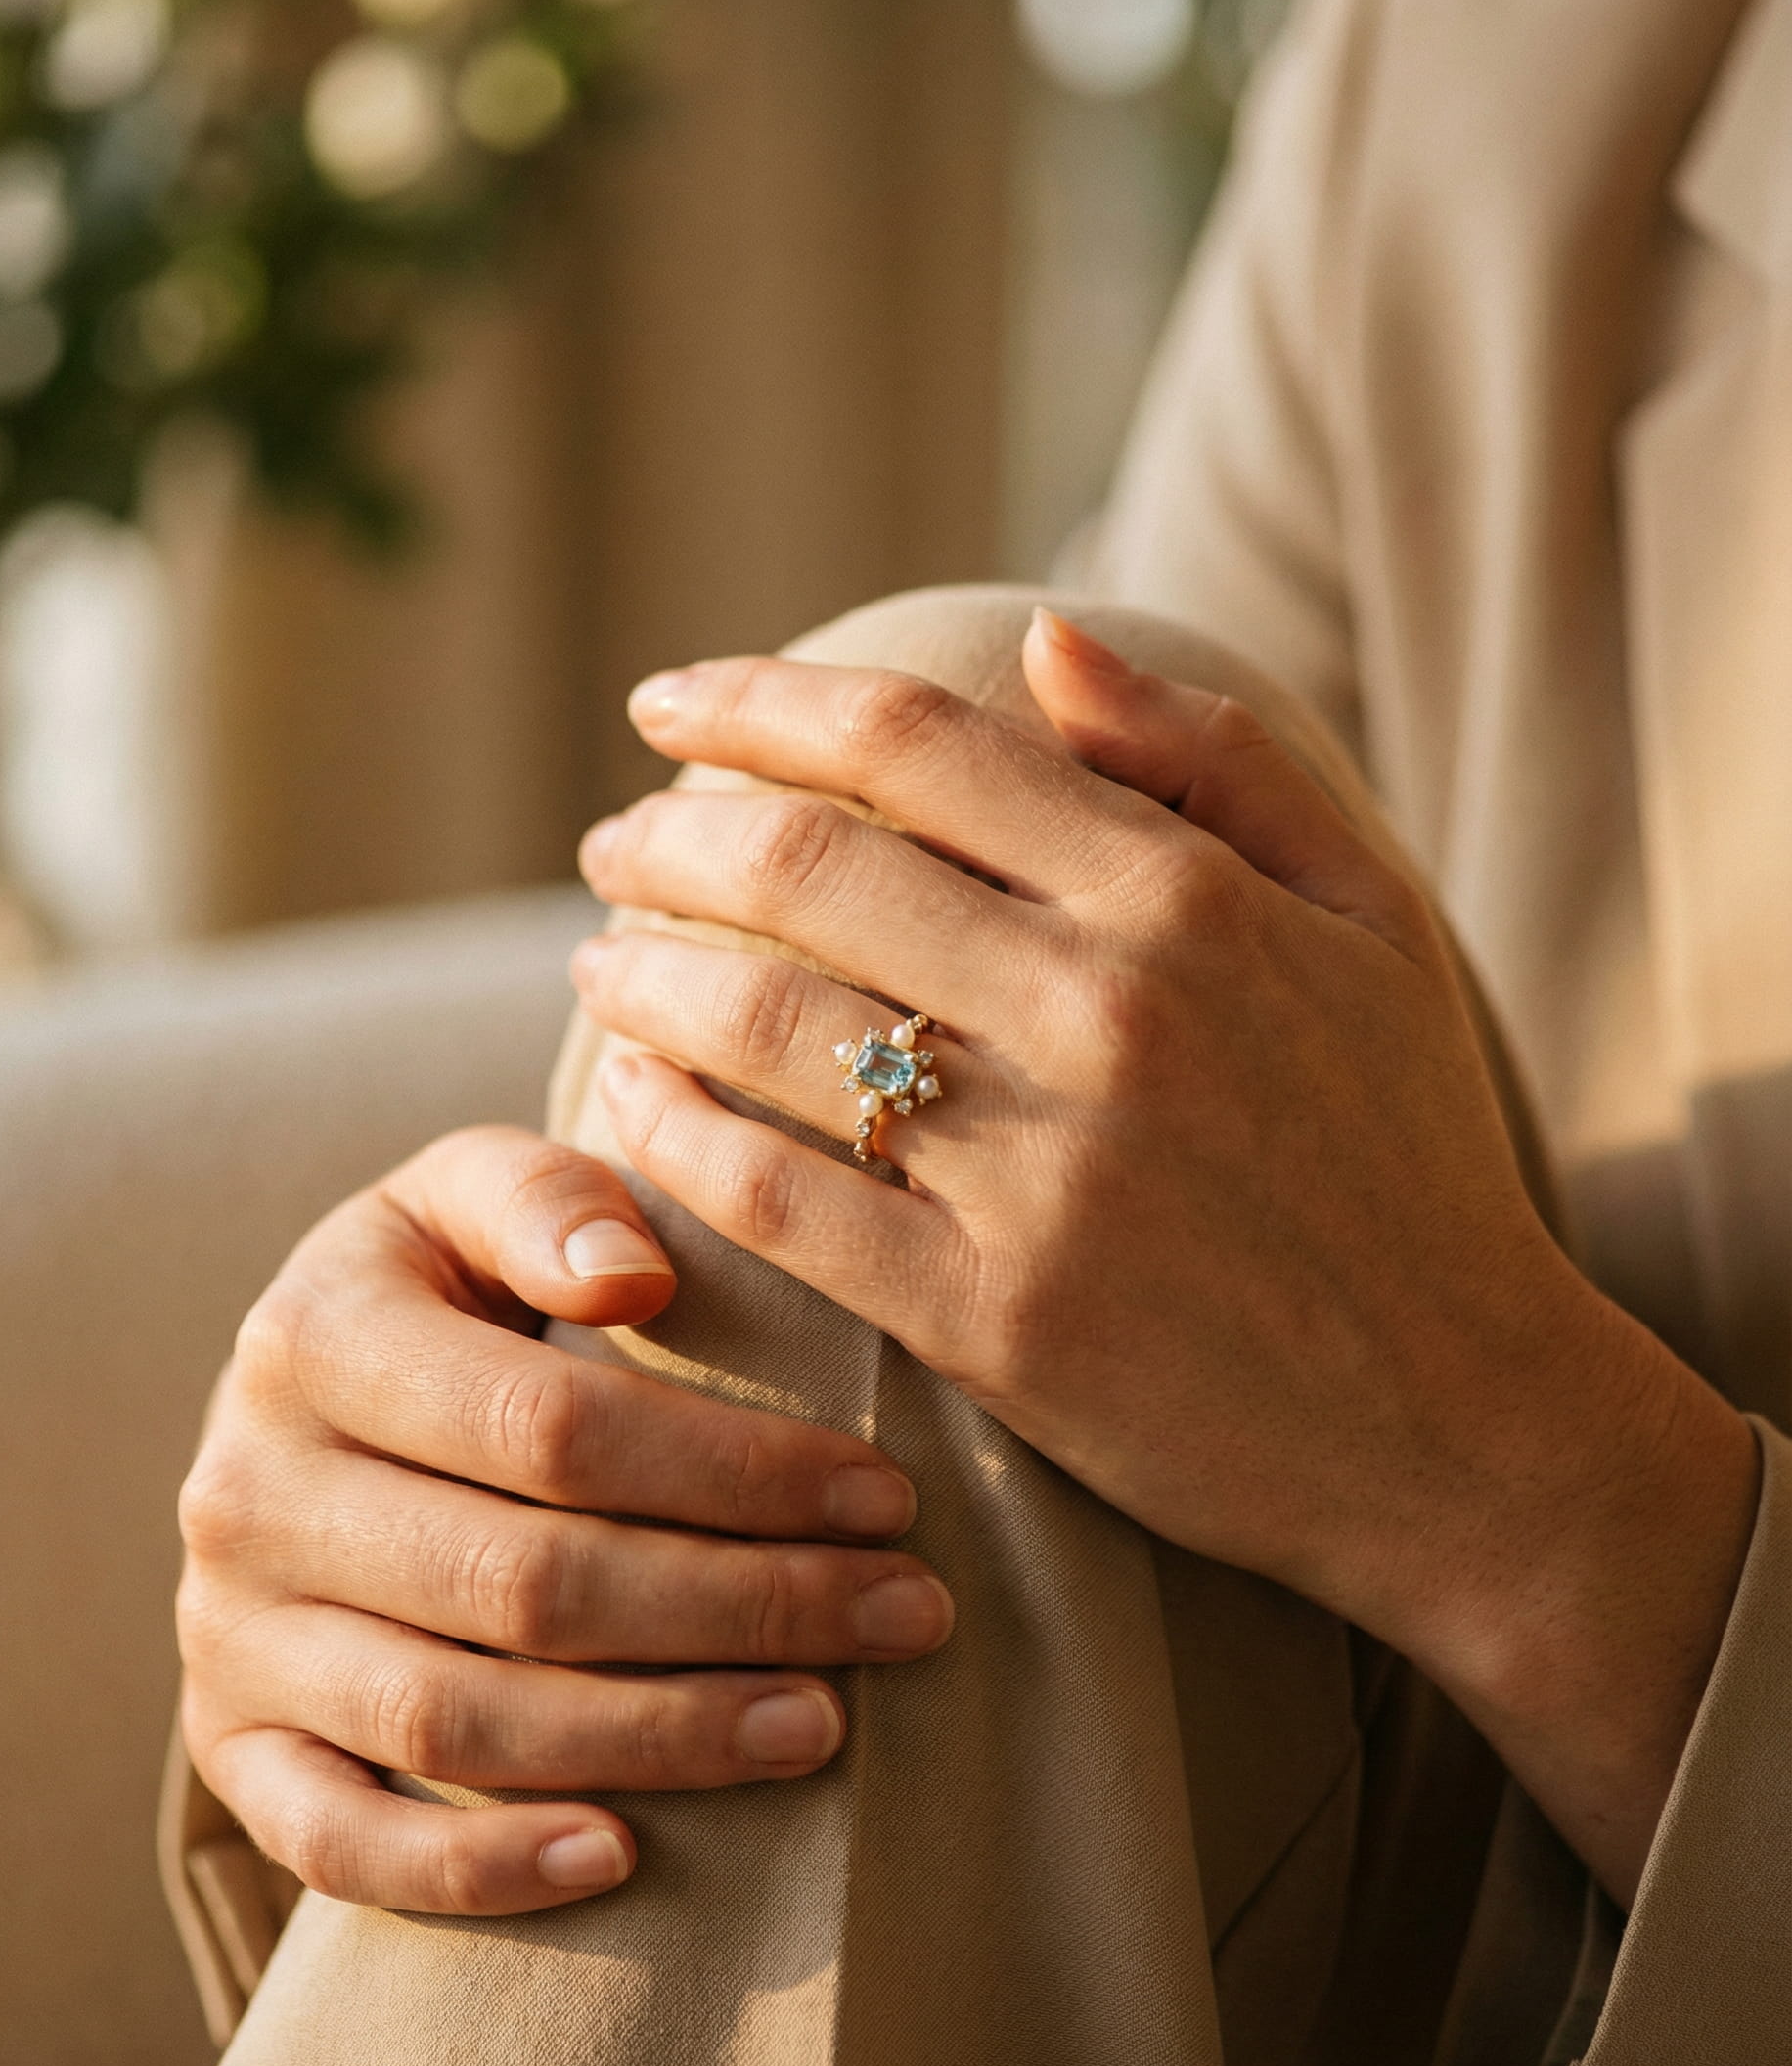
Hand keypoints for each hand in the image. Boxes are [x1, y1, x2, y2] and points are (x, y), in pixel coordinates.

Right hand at [177, 1125, 951, 1917]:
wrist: (302, 1398)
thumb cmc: (444, 1286)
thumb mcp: (474, 1194)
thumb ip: (549, 1202)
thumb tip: (632, 1277)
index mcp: (314, 1336)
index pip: (552, 1428)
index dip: (734, 1472)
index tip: (885, 1497)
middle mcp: (249, 1490)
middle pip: (524, 1584)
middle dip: (743, 1607)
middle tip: (905, 1615)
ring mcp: (229, 1630)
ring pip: (454, 1721)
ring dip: (657, 1740)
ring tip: (823, 1724)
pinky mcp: (228, 1741)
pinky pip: (334, 1840)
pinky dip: (472, 1868)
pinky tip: (618, 1857)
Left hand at [574, 609, 1757, 1899]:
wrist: (1464, 1424)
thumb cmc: (1412, 1158)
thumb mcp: (1372, 921)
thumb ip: (1216, 762)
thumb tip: (1045, 642)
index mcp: (1188, 900)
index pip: (916, 744)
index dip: (762, 701)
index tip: (667, 703)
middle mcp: (1106, 1017)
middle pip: (810, 869)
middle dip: (671, 833)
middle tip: (611, 839)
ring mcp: (1046, 1177)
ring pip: (769, 1027)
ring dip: (646, 970)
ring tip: (601, 959)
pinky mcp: (999, 1325)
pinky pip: (780, 1203)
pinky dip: (674, 1135)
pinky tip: (628, 1098)